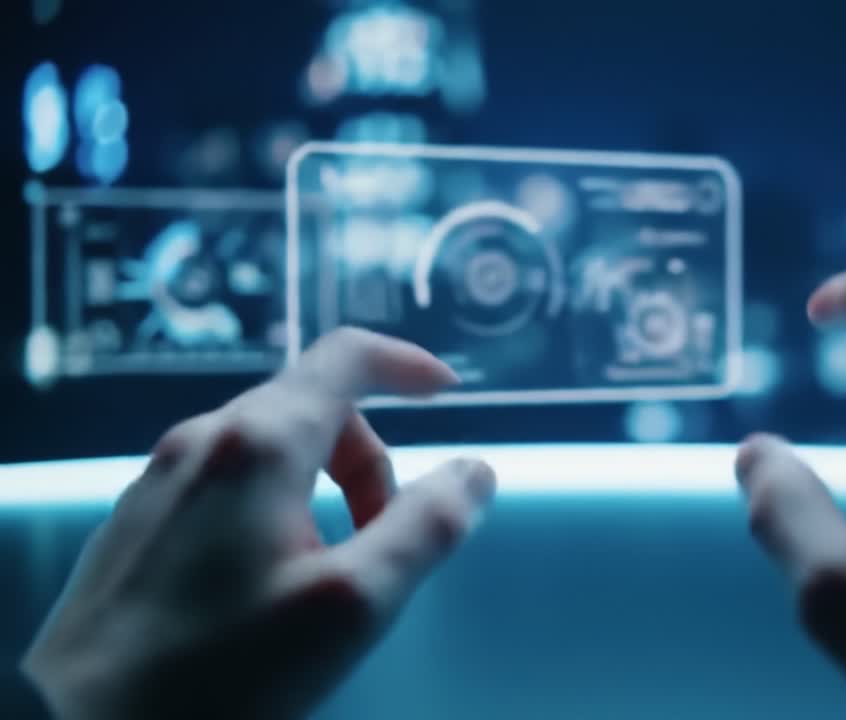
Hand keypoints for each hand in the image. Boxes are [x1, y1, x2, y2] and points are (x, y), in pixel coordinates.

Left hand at [22, 328, 496, 719]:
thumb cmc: (224, 672)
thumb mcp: (352, 606)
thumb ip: (426, 528)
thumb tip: (474, 470)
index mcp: (257, 442)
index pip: (345, 358)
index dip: (407, 364)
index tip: (447, 395)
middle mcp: (201, 440)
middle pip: (313, 408)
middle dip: (370, 461)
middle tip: (389, 542)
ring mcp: (158, 479)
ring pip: (268, 448)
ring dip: (324, 489)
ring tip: (332, 573)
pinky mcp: (134, 522)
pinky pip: (227, 483)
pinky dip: (276, 508)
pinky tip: (269, 583)